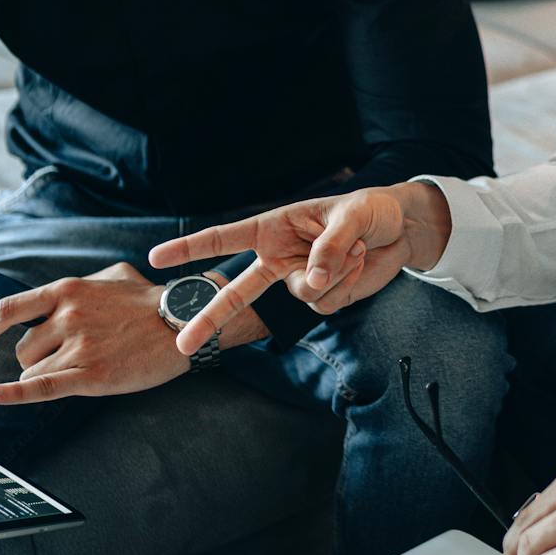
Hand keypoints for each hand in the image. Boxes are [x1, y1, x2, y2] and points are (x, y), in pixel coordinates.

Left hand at [0, 262, 259, 404]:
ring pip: (34, 371)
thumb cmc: (150, 300)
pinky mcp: (90, 375)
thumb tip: (57, 299)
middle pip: (24, 349)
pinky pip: (40, 388)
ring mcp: (78, 347)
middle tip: (69, 358)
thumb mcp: (112, 275)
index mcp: (68, 291)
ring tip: (83, 368)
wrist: (184, 321)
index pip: (10, 309)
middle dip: (38, 358)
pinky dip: (11, 394)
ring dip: (47, 375)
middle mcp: (67, 317)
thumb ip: (81, 285)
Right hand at [146, 183, 452, 356]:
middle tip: (183, 343)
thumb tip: (312, 282)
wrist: (400, 231)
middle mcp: (279, 257)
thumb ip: (329, 248)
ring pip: (302, 294)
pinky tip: (359, 263)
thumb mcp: (352, 216)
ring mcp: (300, 280)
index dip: (190, 247)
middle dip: (210, 317)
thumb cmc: (369, 211)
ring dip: (335, 272)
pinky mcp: (324, 297)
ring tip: (355, 246)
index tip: (156, 257)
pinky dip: (348, 283)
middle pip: (238, 292)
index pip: (225, 238)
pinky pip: (328, 303)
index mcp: (274, 227)